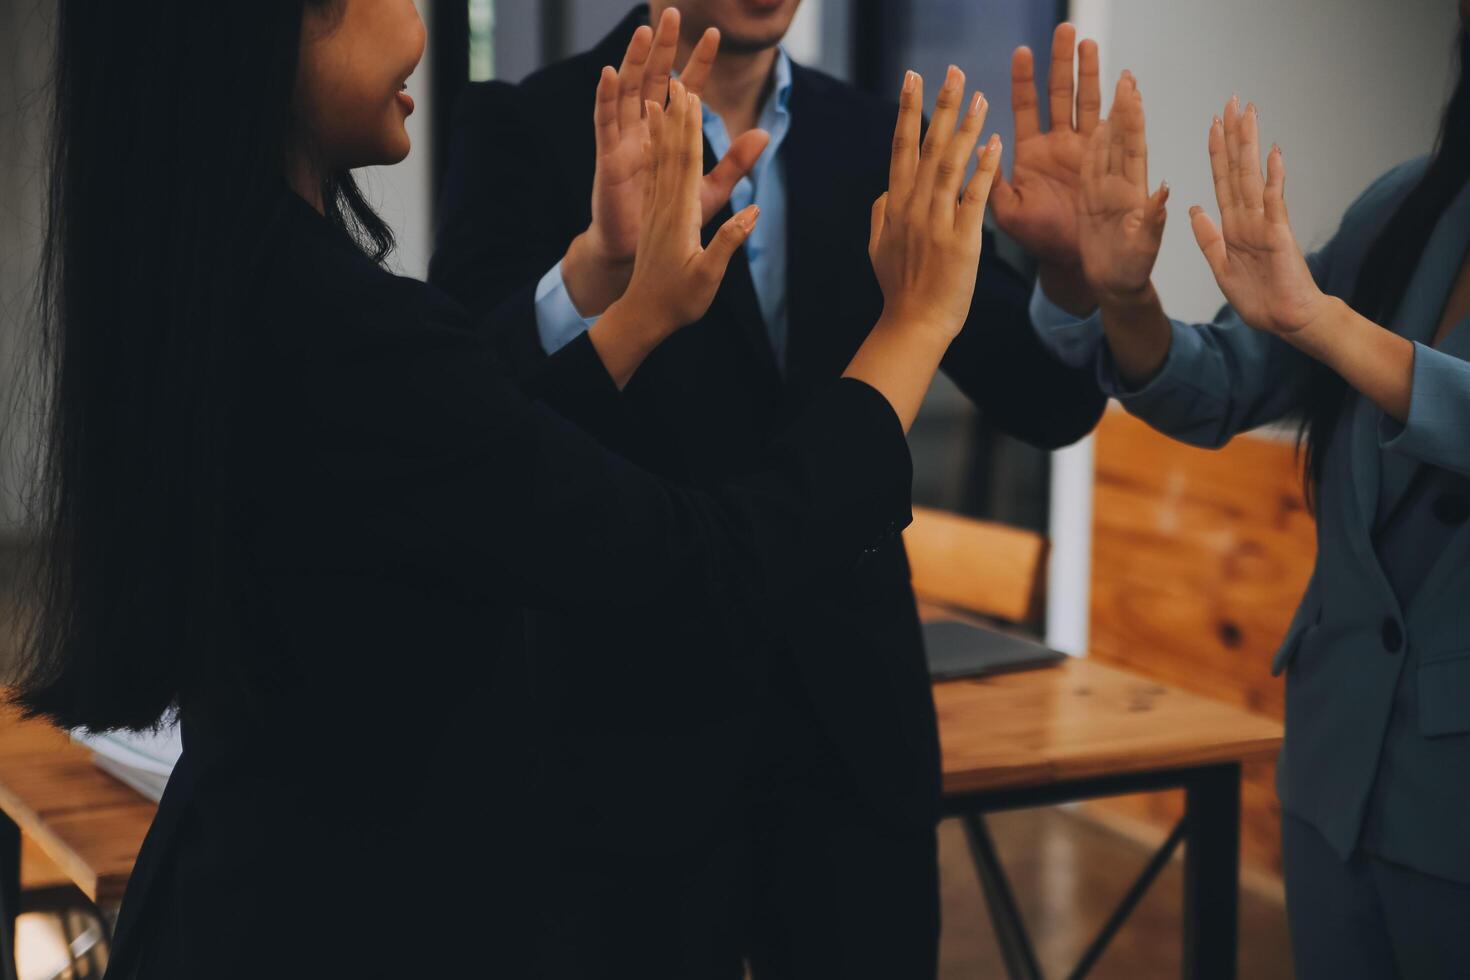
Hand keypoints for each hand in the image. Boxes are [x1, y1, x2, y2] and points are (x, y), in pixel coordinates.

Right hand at [563, 8, 769, 315]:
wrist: (639, 257)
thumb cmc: (668, 224)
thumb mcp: (708, 191)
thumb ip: (734, 163)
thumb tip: (764, 135)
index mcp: (668, 139)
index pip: (685, 94)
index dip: (698, 65)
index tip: (714, 35)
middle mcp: (645, 134)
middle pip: (653, 81)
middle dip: (664, 49)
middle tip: (673, 14)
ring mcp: (625, 145)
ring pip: (628, 92)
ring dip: (635, 61)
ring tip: (644, 31)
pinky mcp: (608, 161)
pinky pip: (605, 123)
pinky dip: (606, 97)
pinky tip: (609, 72)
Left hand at [612, 80, 759, 338]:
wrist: (642, 317)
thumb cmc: (679, 301)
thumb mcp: (708, 277)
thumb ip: (728, 242)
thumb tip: (753, 210)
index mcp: (680, 216)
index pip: (686, 163)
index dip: (689, 128)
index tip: (691, 95)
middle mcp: (664, 207)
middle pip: (672, 153)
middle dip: (677, 116)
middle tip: (679, 79)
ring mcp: (656, 212)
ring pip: (659, 161)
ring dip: (662, 127)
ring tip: (661, 96)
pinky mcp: (653, 219)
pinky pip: (654, 178)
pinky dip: (654, 153)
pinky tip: (651, 139)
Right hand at [869, 66, 1001, 342]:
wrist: (913, 325)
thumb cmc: (899, 289)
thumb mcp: (878, 247)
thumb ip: (881, 213)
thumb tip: (887, 189)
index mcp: (895, 205)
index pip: (901, 148)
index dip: (907, 111)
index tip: (911, 78)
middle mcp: (914, 207)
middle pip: (927, 146)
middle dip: (941, 105)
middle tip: (953, 71)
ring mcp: (937, 223)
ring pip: (951, 165)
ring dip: (966, 128)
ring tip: (981, 96)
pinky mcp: (961, 241)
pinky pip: (974, 198)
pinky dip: (983, 169)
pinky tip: (994, 144)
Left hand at [990, 23, 1099, 270]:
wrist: (1071, 261)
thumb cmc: (1038, 238)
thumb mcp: (1007, 211)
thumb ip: (990, 181)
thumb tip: (977, 149)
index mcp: (1031, 153)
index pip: (1026, 106)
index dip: (1024, 79)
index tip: (1021, 50)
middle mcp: (1058, 145)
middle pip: (1061, 93)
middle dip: (1061, 62)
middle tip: (1064, 29)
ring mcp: (1085, 150)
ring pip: (1087, 102)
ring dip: (1089, 72)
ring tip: (1088, 42)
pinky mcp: (1109, 161)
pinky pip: (1116, 126)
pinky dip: (1121, 103)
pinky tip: (1125, 79)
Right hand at [1078, 72, 1168, 304]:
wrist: (1116, 287)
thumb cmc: (1132, 272)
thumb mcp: (1145, 248)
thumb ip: (1153, 220)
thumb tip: (1164, 190)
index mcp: (1134, 194)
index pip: (1134, 148)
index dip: (1133, 119)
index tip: (1133, 91)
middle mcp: (1121, 188)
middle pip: (1121, 141)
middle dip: (1124, 109)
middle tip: (1127, 77)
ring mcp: (1106, 193)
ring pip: (1107, 150)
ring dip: (1110, 121)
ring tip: (1114, 92)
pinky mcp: (1092, 203)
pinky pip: (1090, 170)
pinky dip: (1093, 148)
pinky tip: (1095, 128)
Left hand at [1190, 97, 1325, 336]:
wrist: (1285, 320)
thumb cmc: (1258, 297)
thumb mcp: (1220, 266)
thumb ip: (1208, 237)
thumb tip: (1195, 207)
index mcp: (1233, 225)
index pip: (1223, 180)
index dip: (1216, 152)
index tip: (1212, 124)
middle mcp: (1249, 217)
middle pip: (1239, 169)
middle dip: (1234, 135)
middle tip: (1232, 101)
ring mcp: (1265, 223)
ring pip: (1254, 177)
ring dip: (1251, 145)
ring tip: (1249, 113)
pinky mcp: (1279, 235)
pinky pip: (1275, 203)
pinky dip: (1274, 179)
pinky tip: (1274, 155)